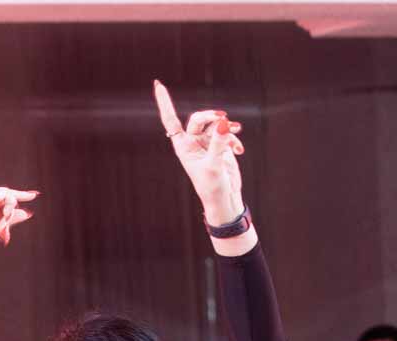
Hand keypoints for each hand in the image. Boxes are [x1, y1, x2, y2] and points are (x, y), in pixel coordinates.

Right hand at [0, 184, 37, 261]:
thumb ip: (8, 219)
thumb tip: (27, 213)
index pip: (1, 196)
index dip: (16, 198)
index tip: (33, 196)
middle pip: (6, 197)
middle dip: (9, 217)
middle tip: (4, 236)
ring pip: (7, 197)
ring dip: (7, 217)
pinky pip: (6, 198)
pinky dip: (6, 214)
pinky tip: (0, 226)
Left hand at [154, 80, 244, 222]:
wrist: (225, 200)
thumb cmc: (212, 187)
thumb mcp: (214, 165)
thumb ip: (218, 142)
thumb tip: (224, 122)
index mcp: (183, 147)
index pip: (171, 121)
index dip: (165, 103)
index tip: (158, 84)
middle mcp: (193, 142)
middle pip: (199, 118)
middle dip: (211, 116)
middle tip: (223, 118)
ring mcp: (207, 143)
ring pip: (216, 125)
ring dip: (228, 127)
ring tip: (237, 132)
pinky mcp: (220, 145)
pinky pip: (228, 133)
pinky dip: (234, 139)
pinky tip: (238, 151)